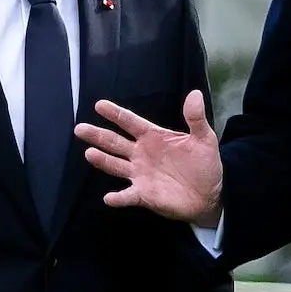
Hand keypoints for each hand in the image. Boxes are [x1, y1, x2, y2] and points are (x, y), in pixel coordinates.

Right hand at [75, 90, 224, 225]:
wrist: (210, 194)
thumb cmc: (204, 164)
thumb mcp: (204, 138)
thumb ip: (195, 118)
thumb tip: (195, 94)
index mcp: (153, 137)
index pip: (130, 122)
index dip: (115, 114)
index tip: (99, 105)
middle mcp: (141, 154)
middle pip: (114, 142)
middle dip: (98, 135)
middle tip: (80, 129)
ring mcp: (140, 174)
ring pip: (115, 165)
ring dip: (102, 160)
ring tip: (90, 153)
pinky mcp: (143, 194)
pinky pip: (127, 196)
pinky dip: (118, 198)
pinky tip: (109, 198)